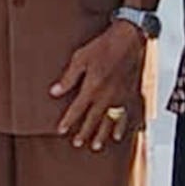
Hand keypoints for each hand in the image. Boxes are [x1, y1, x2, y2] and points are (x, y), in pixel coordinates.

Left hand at [48, 21, 146, 151]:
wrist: (127, 40)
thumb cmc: (103, 47)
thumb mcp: (80, 59)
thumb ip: (68, 78)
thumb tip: (55, 92)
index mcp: (92, 88)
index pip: (76, 110)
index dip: (68, 121)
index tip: (61, 131)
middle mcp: (106, 97)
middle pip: (92, 120)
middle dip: (84, 133)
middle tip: (77, 143)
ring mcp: (119, 98)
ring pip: (109, 122)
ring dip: (101, 134)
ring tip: (95, 145)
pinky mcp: (129, 95)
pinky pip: (126, 116)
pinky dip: (122, 127)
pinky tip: (118, 136)